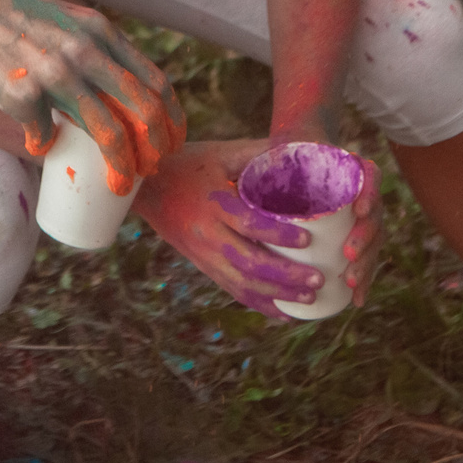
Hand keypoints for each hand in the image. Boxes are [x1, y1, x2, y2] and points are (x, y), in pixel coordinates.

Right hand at [0, 0, 183, 189]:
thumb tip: (112, 90)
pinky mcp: (23, 96)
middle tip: (150, 169)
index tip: (169, 141)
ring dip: (121, 167)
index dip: (170, 118)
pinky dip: (43, 145)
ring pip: (109, 133)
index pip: (155, 82)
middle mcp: (85, 52)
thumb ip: (91, 46)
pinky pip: (44, 135)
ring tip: (118, 183)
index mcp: (99, 32)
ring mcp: (56, 75)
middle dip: (156, 149)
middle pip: (144, 112)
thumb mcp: (63, 18)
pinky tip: (38, 144)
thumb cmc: (8, 15)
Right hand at [130, 138, 380, 317]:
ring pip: (242, 284)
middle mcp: (207, 234)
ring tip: (310, 297)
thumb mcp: (220, 153)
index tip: (308, 239)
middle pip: (249, 263)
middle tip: (318, 278)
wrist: (144, 188)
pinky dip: (259, 304)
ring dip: (278, 295)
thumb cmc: (187, 164)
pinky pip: (232, 290)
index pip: (249, 224)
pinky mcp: (202, 266)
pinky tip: (284, 312)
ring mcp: (203, 255)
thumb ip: (256, 153)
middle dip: (286, 276)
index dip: (278, 234)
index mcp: (213, 203)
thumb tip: (298, 151)